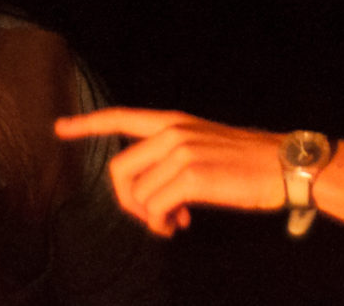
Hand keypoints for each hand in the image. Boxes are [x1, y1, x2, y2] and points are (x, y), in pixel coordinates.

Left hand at [55, 108, 286, 236]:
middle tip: (154, 218)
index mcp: (174, 123)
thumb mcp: (205, 148)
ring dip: (151, 217)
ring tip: (175, 222)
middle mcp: (173, 132)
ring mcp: (181, 152)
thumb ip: (172, 161)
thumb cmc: (247, 164)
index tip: (60, 128)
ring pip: (138, 194)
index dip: (88, 124)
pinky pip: (155, 207)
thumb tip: (151, 199)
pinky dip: (162, 223)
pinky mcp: (192, 176)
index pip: (122, 117)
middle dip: (127, 201)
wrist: (283, 166)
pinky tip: (179, 225)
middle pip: (119, 170)